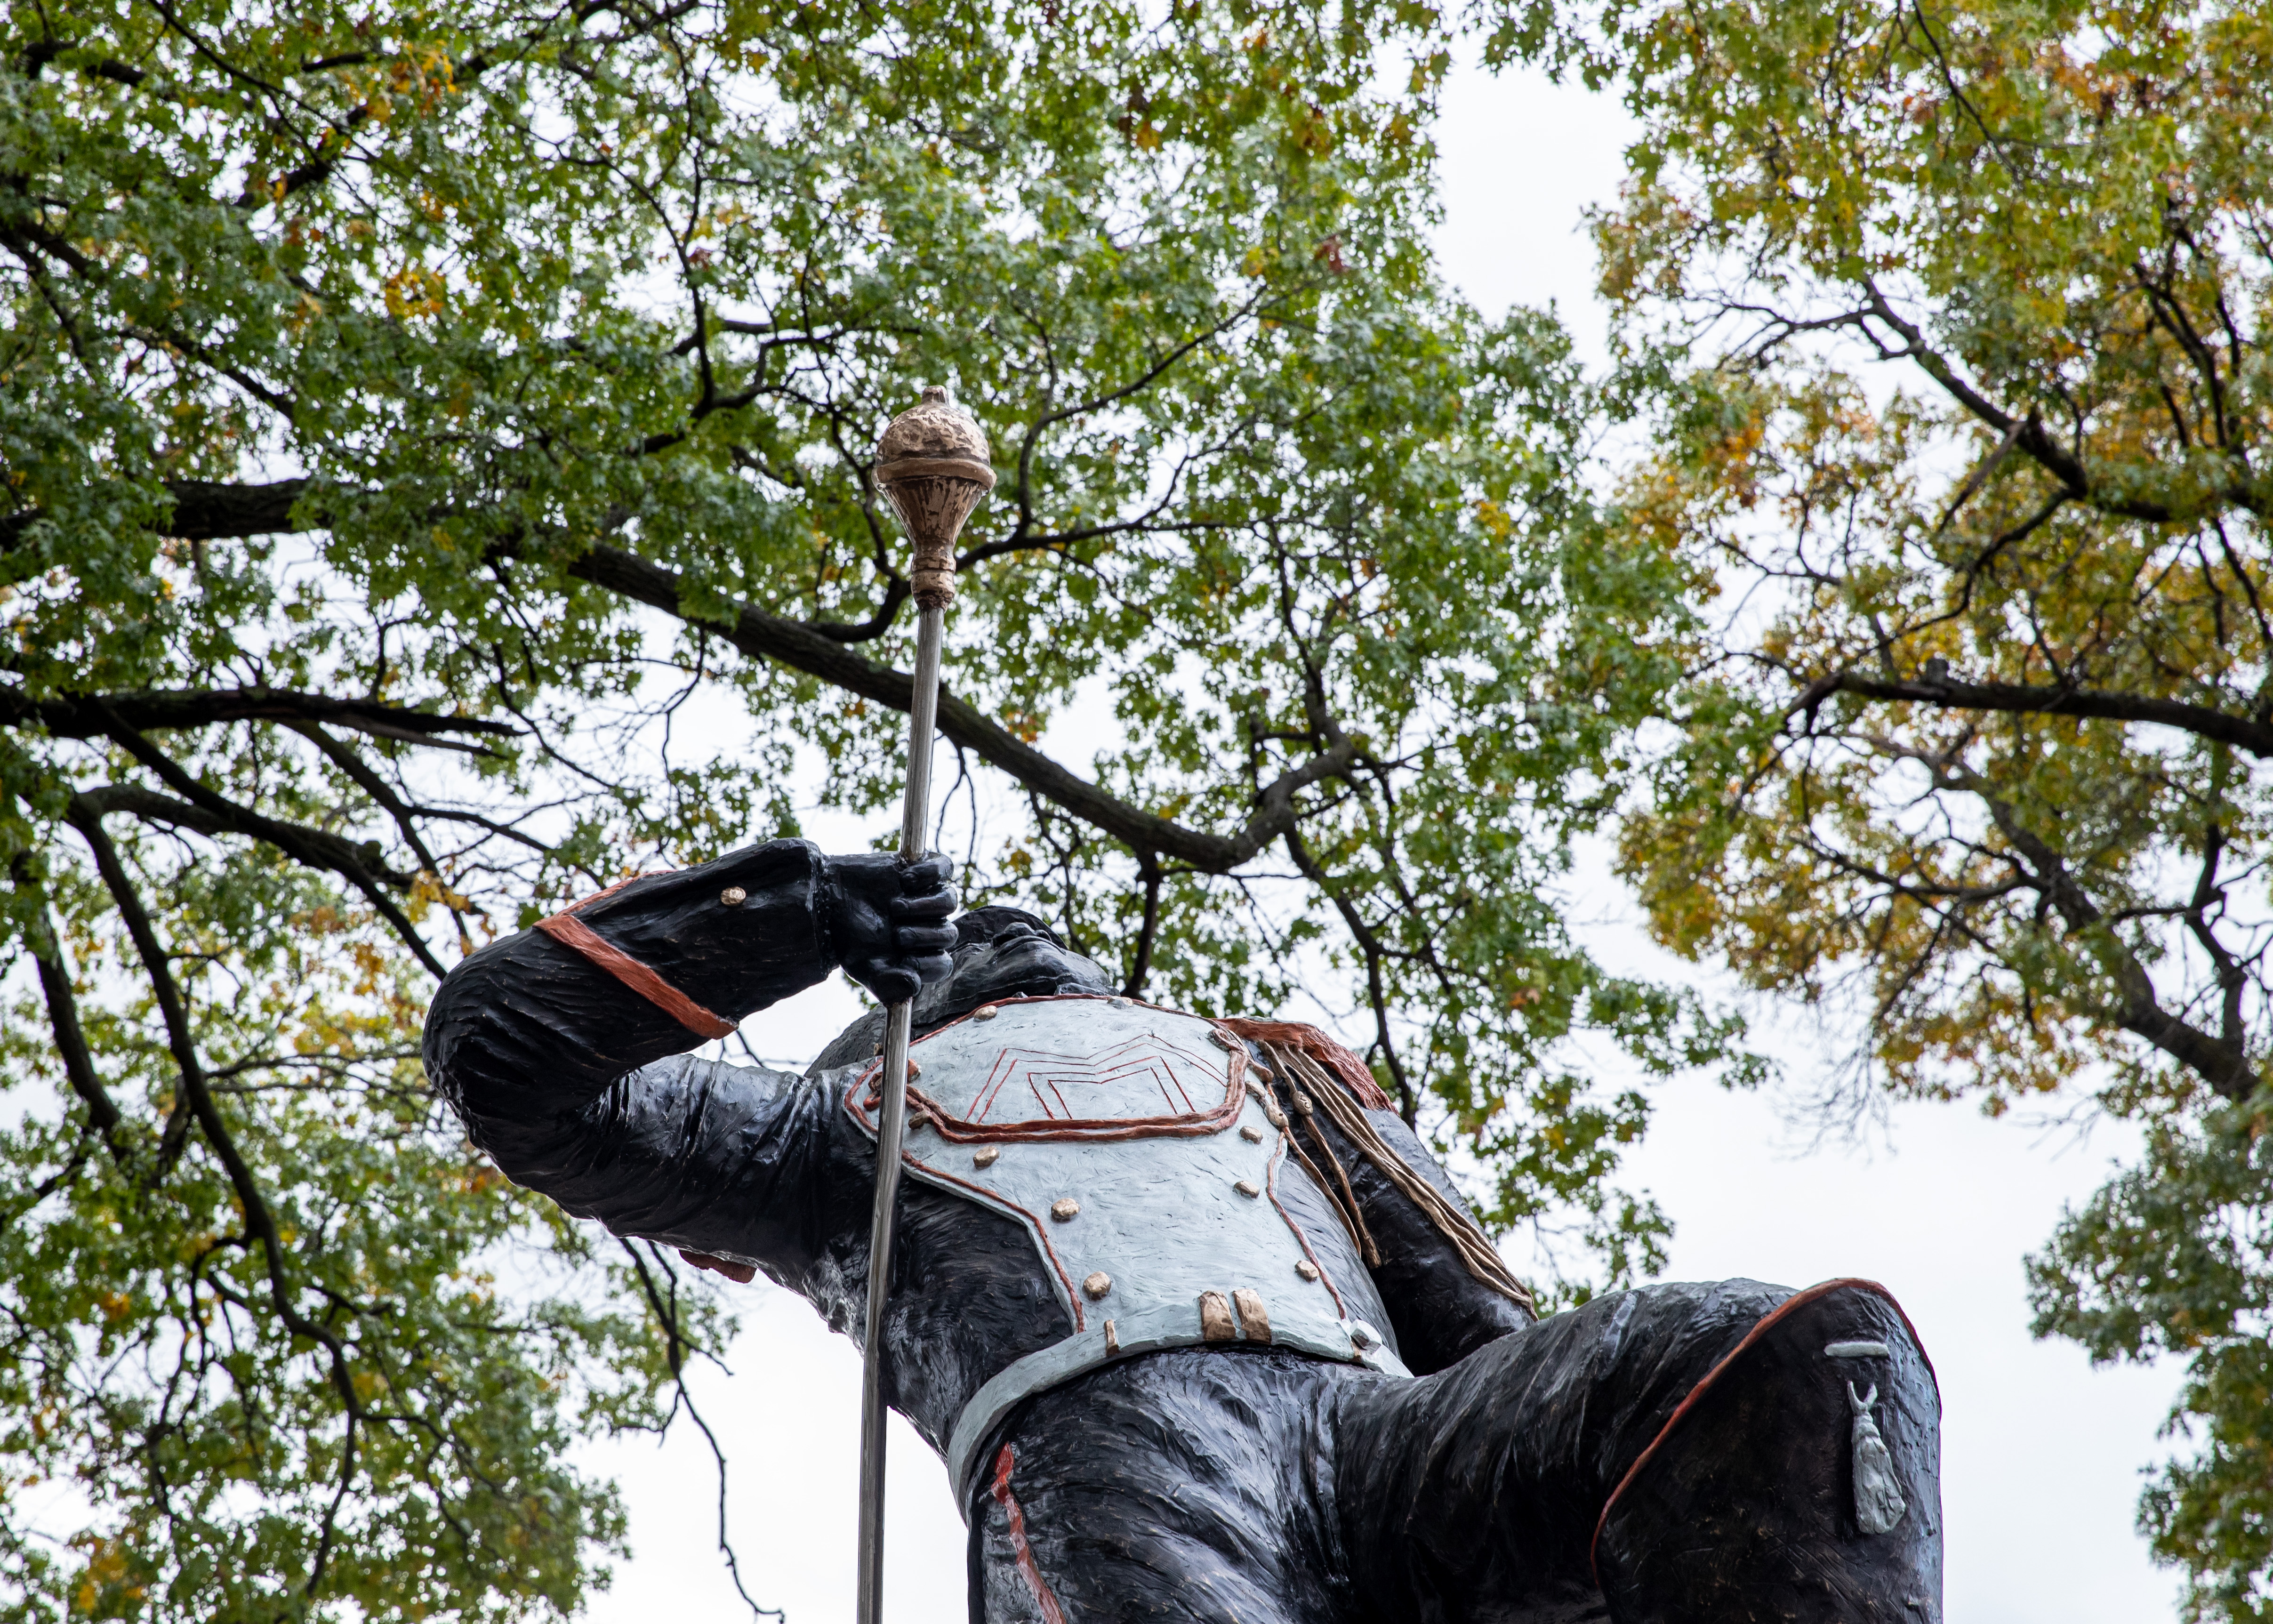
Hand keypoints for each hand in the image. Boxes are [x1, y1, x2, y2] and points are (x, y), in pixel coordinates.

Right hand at [821, 851, 958, 1003]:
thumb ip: (887, 985)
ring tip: (894, 907)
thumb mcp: (863, 968)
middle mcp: (929, 925)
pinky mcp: (920, 869)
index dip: (927, 964)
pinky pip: (946, 866)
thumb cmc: (848, 938)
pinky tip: (905, 880)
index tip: (903, 959)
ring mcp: (927, 895)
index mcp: (921, 953)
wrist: (827, 901)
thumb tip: (913, 986)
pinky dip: (930, 873)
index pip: (942, 965)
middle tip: (896, 934)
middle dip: (923, 937)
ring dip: (925, 907)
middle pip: (949, 934)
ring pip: (949, 901)